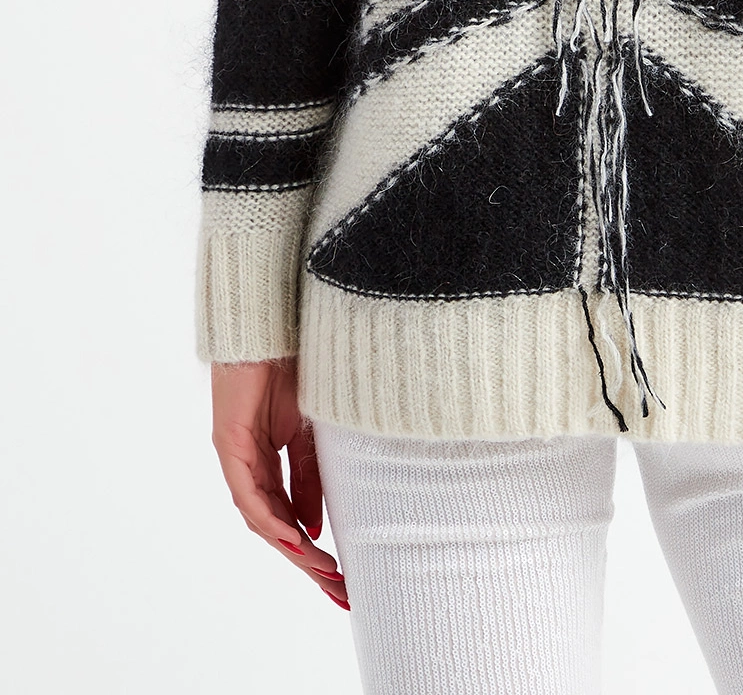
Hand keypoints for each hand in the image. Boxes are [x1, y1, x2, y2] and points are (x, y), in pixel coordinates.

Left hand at [210, 358, 348, 610]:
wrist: (270, 325)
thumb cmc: (292, 367)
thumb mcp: (311, 430)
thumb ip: (311, 475)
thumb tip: (315, 523)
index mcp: (268, 462)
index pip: (290, 516)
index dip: (314, 547)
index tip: (341, 574)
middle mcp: (248, 466)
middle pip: (276, 526)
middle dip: (307, 561)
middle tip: (337, 590)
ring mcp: (237, 457)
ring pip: (261, 517)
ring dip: (292, 547)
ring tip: (321, 570)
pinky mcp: (229, 443)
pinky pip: (248, 493)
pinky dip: (270, 518)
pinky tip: (292, 537)